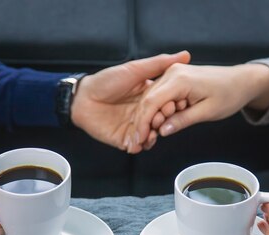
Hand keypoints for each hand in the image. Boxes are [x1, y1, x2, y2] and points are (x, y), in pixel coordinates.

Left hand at [71, 51, 190, 153]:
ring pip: (151, 136)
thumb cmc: (106, 81)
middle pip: (161, 122)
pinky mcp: (124, 138)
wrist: (83, 97)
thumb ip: (159, 63)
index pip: (166, 104)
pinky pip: (137, 146)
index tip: (175, 105)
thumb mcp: (135, 69)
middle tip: (161, 119)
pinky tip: (141, 141)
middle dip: (164, 122)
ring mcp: (134, 127)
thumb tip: (185, 55)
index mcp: (148, 96)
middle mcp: (143, 113)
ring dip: (154, 135)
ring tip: (152, 131)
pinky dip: (141, 145)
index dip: (172, 106)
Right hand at [135, 63, 268, 139]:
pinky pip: (161, 94)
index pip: (151, 102)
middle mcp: (173, 72)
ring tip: (158, 133)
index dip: (143, 123)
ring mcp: (173, 73)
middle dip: (146, 121)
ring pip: (152, 97)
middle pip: (148, 99)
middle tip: (147, 141)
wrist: (242, 81)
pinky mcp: (175, 77)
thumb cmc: (229, 94)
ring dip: (153, 116)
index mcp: (180, 79)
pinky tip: (165, 121)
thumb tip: (162, 131)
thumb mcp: (208, 112)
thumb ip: (183, 120)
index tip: (140, 140)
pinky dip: (160, 109)